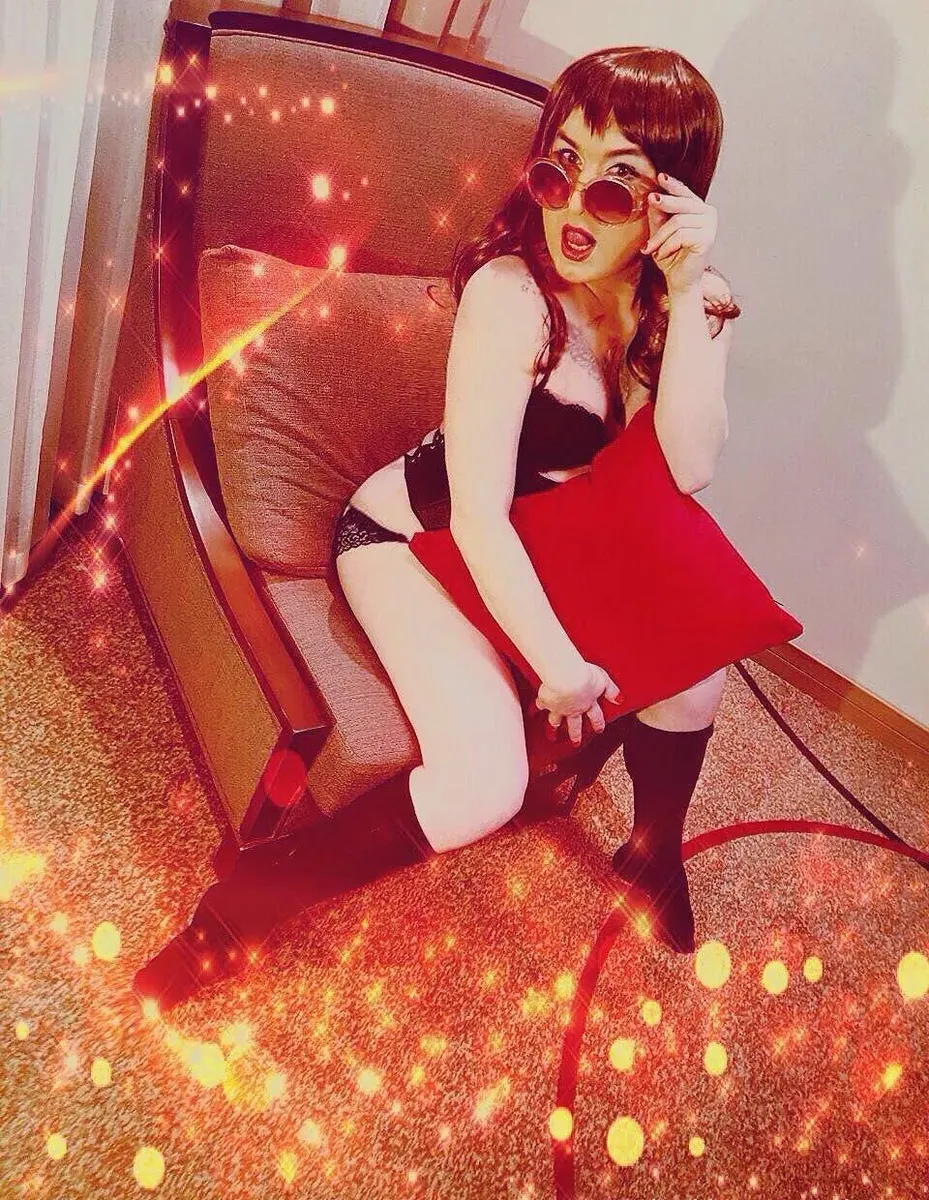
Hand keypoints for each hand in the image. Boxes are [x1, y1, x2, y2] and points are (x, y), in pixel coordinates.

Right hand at [530, 661, 621, 747]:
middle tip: (575, 743)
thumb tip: (620, 699)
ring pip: (556, 720)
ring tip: (552, 735)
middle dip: (575, 734)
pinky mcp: (546, 701)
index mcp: (588, 704)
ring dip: (554, 727)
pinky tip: (533, 711)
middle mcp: (573, 709)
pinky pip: (540, 706)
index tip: (598, 730)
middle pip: (575, 724)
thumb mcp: (603, 680)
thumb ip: (612, 691)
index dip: (597, 723)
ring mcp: (559, 708)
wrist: (566, 679)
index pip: (595, 716)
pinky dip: (537, 708)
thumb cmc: (585, 676)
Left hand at [640, 171, 716, 294]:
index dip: (673, 185)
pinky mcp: (707, 239)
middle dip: (663, 204)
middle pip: (682, 203)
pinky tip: (663, 254)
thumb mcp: (659, 232)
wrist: (679, 281)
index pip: (685, 193)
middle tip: (650, 200)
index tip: (660, 176)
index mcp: (698, 209)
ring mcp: (710, 226)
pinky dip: (667, 246)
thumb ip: (658, 216)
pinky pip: (681, 235)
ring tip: (652, 249)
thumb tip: (653, 197)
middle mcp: (708, 214)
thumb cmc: (671, 256)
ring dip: (660, 237)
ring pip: (678, 222)